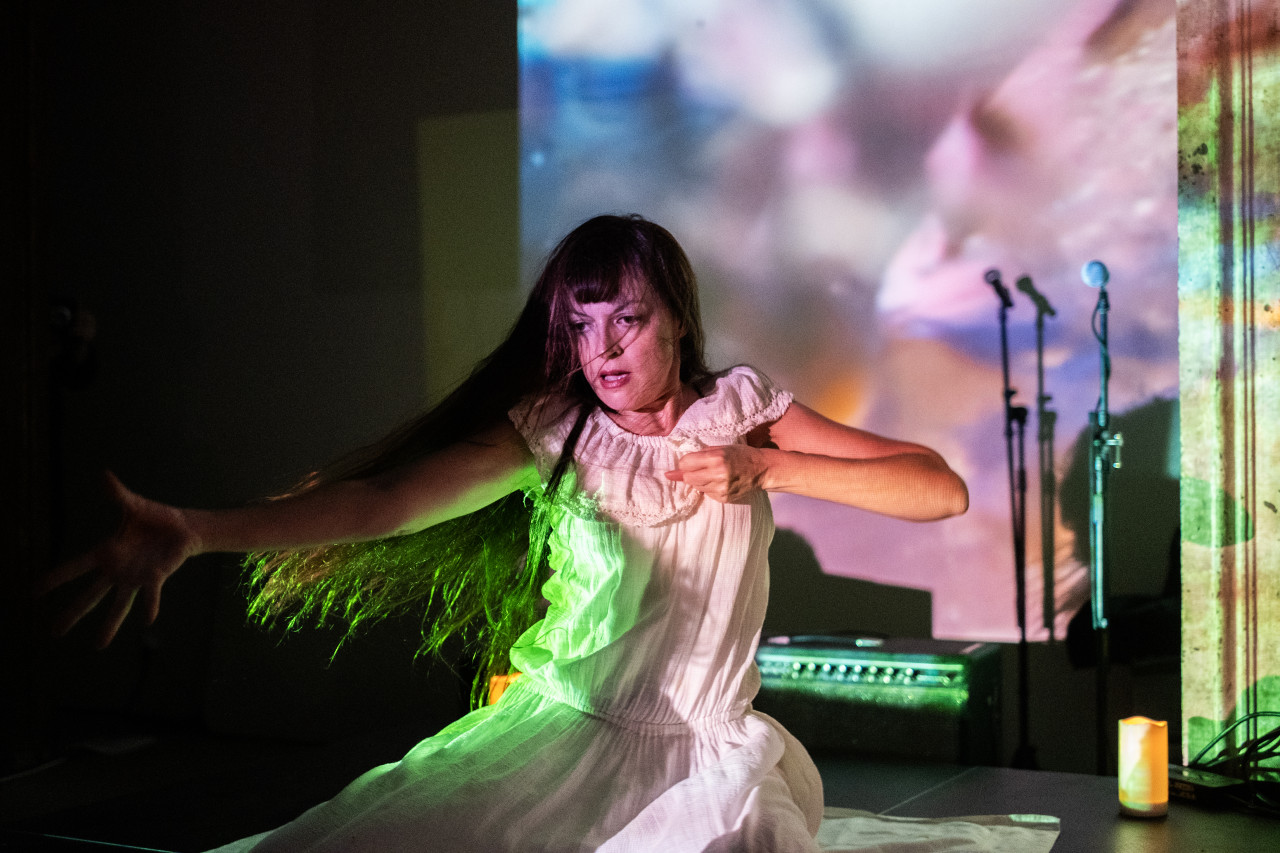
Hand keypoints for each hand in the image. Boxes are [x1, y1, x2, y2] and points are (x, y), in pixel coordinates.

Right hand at [35, 471, 199, 647]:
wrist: (183, 527)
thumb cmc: (156, 517)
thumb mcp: (135, 505)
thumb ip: (118, 494)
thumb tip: (104, 474)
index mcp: (106, 551)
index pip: (75, 567)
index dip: (55, 578)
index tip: (33, 592)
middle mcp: (117, 569)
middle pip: (90, 595)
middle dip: (72, 613)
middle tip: (54, 632)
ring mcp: (135, 577)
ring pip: (118, 604)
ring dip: (109, 624)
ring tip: (99, 645)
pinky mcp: (156, 577)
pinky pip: (151, 595)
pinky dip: (150, 606)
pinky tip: (147, 620)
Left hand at [664, 445, 768, 502]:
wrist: (762, 469)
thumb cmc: (741, 455)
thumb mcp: (721, 448)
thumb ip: (700, 455)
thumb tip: (676, 467)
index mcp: (716, 458)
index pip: (685, 464)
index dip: (685, 463)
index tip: (690, 461)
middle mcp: (717, 474)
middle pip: (688, 478)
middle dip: (689, 473)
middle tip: (700, 468)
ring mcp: (721, 489)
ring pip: (696, 487)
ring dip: (699, 481)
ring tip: (713, 474)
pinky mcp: (724, 498)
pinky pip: (706, 493)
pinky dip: (709, 487)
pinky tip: (720, 482)